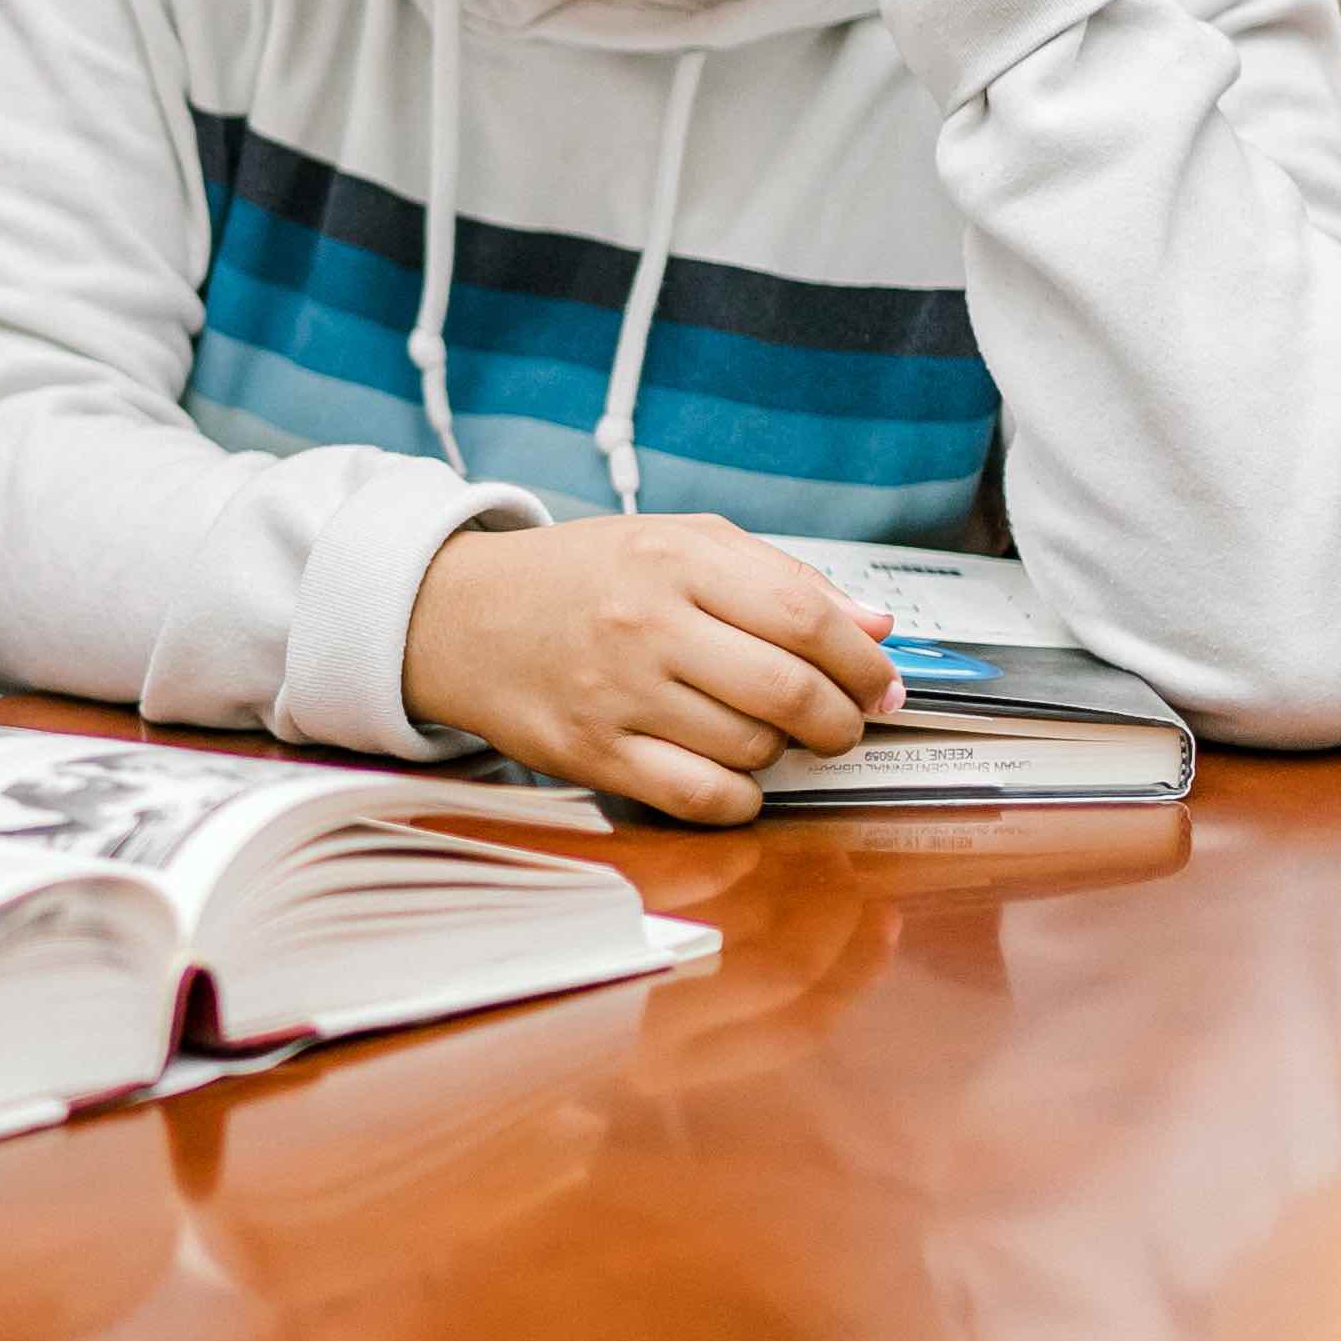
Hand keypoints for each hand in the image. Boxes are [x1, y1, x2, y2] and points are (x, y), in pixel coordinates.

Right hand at [399, 515, 902, 828]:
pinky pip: (701, 798)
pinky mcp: (591, 754)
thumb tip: (876, 627)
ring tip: (764, 734)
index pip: (805, 618)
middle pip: (789, 690)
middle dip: (840, 719)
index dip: (863, 663)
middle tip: (841, 723)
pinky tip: (734, 775)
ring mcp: (615, 694)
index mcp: (675, 560)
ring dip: (782, 753)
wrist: (459, 615)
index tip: (881, 685)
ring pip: (752, 749)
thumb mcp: (677, 542)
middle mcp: (645, 625)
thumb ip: (780, 576)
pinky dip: (740, 798)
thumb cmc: (580, 578)